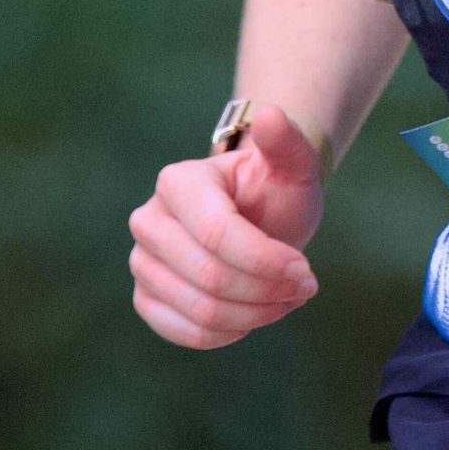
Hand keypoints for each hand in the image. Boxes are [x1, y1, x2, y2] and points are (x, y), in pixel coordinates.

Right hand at [129, 104, 324, 349]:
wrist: (257, 218)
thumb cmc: (273, 190)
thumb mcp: (291, 165)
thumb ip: (285, 141)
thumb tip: (271, 116)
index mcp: (178, 182)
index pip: (217, 234)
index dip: (266, 260)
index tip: (305, 271)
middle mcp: (149, 220)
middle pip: (211, 277)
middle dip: (267, 291)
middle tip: (304, 286)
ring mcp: (142, 261)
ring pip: (201, 311)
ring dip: (256, 315)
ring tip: (286, 299)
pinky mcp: (146, 297)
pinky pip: (184, 333)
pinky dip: (229, 333)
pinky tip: (254, 316)